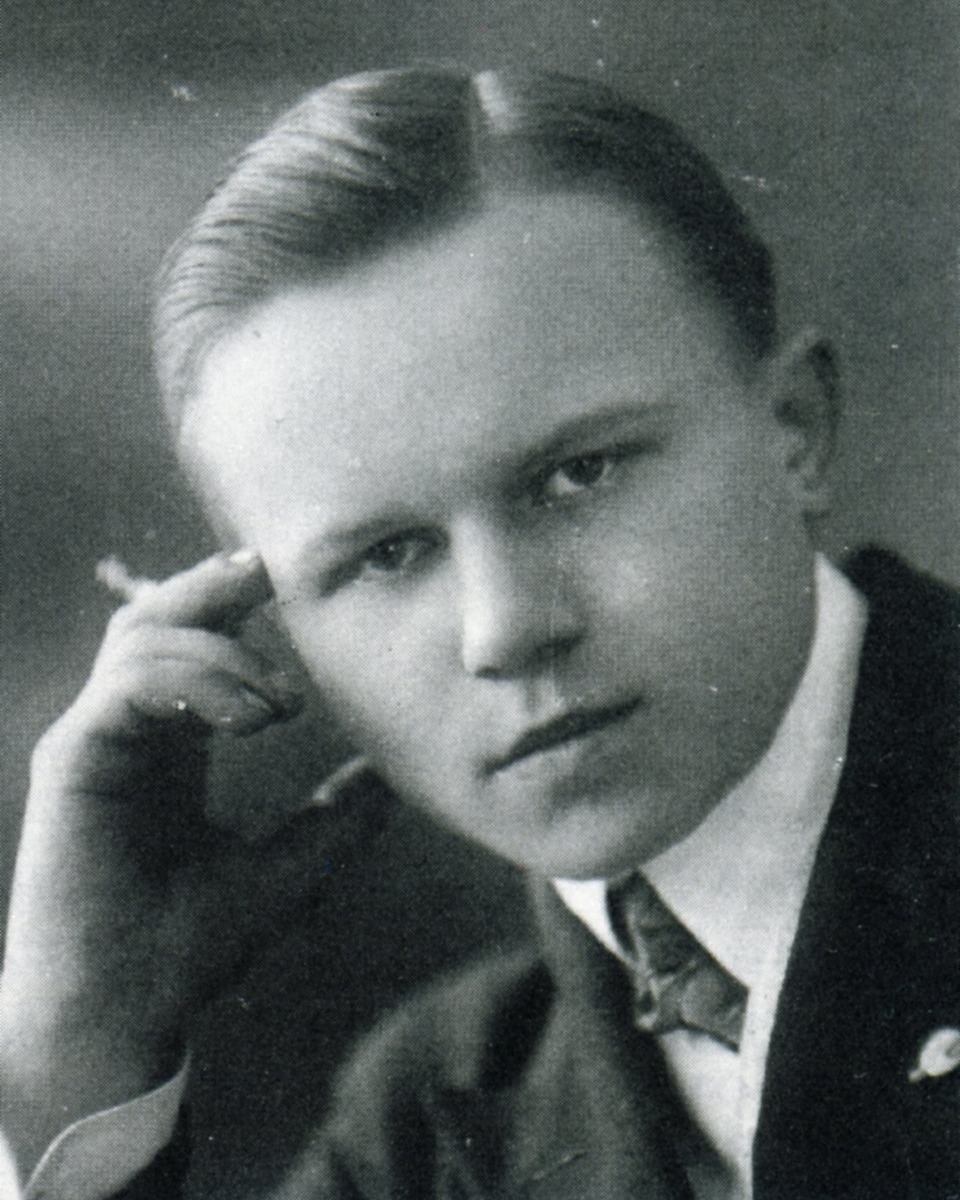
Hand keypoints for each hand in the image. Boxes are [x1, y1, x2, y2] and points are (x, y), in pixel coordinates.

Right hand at [0, 551, 387, 1173]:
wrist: (124, 1016)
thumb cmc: (192, 947)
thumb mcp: (287, 868)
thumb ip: (335, 818)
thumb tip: (392, 779)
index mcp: (169, 745)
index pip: (190, 641)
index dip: (232, 602)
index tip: (288, 584)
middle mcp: (129, 730)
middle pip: (157, 617)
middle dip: (215, 588)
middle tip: (273, 576)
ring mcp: (95, 739)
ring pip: (144, 637)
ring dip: (224, 650)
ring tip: (283, 703)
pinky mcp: (75, 758)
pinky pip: (133, 684)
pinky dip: (197, 681)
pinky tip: (251, 718)